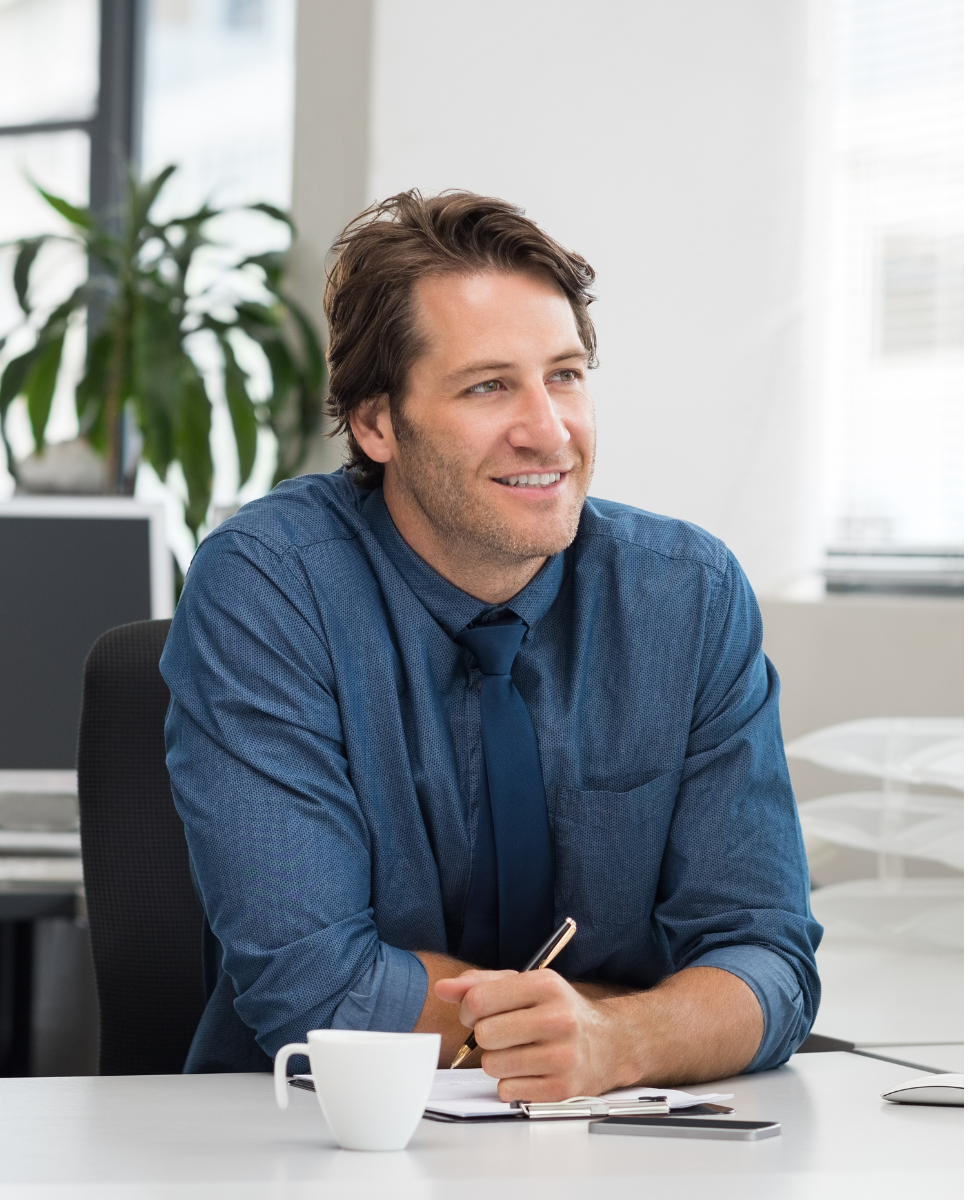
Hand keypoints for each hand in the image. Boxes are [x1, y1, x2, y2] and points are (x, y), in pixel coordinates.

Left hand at [435, 968, 624, 1100]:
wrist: (610, 1043)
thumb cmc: (559, 1011)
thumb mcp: (526, 985)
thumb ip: (481, 984)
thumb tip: (443, 989)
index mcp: (546, 985)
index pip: (480, 1000)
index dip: (468, 1009)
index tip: (477, 1012)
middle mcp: (558, 1019)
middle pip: (484, 1034)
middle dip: (484, 1036)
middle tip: (501, 1033)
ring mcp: (562, 1056)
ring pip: (492, 1065)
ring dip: (497, 1061)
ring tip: (519, 1051)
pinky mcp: (562, 1089)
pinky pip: (506, 1091)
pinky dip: (510, 1084)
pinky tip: (530, 1071)